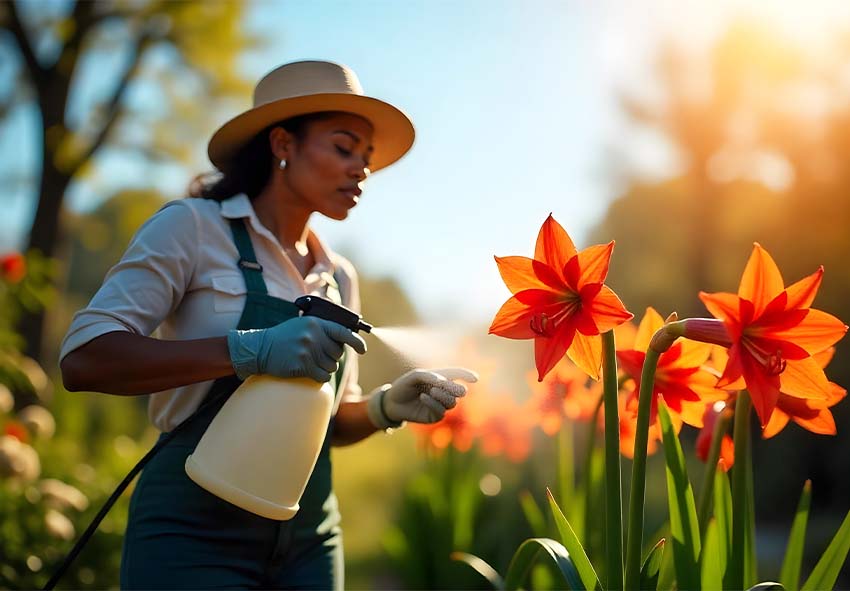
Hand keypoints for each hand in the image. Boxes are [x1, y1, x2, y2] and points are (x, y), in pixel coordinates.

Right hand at [227, 316, 366, 382]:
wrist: (261, 348)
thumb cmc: (284, 337)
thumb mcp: (303, 325)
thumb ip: (323, 329)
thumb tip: (346, 339)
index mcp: (316, 323)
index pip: (343, 332)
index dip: (356, 342)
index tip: (363, 350)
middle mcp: (314, 335)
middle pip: (338, 354)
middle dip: (330, 357)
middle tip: (316, 356)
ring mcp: (307, 350)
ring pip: (331, 366)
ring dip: (324, 368)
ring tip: (309, 362)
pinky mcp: (302, 365)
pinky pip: (323, 376)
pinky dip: (319, 377)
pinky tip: (309, 372)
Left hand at [367, 367, 477, 427]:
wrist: (392, 402)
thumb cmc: (404, 385)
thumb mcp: (415, 376)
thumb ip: (430, 376)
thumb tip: (444, 383)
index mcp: (441, 379)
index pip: (459, 375)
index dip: (467, 375)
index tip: (475, 378)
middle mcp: (444, 392)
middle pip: (461, 391)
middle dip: (457, 389)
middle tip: (446, 386)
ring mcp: (441, 405)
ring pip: (452, 402)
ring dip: (443, 395)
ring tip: (431, 390)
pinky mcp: (435, 416)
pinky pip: (441, 410)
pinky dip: (433, 402)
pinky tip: (423, 397)